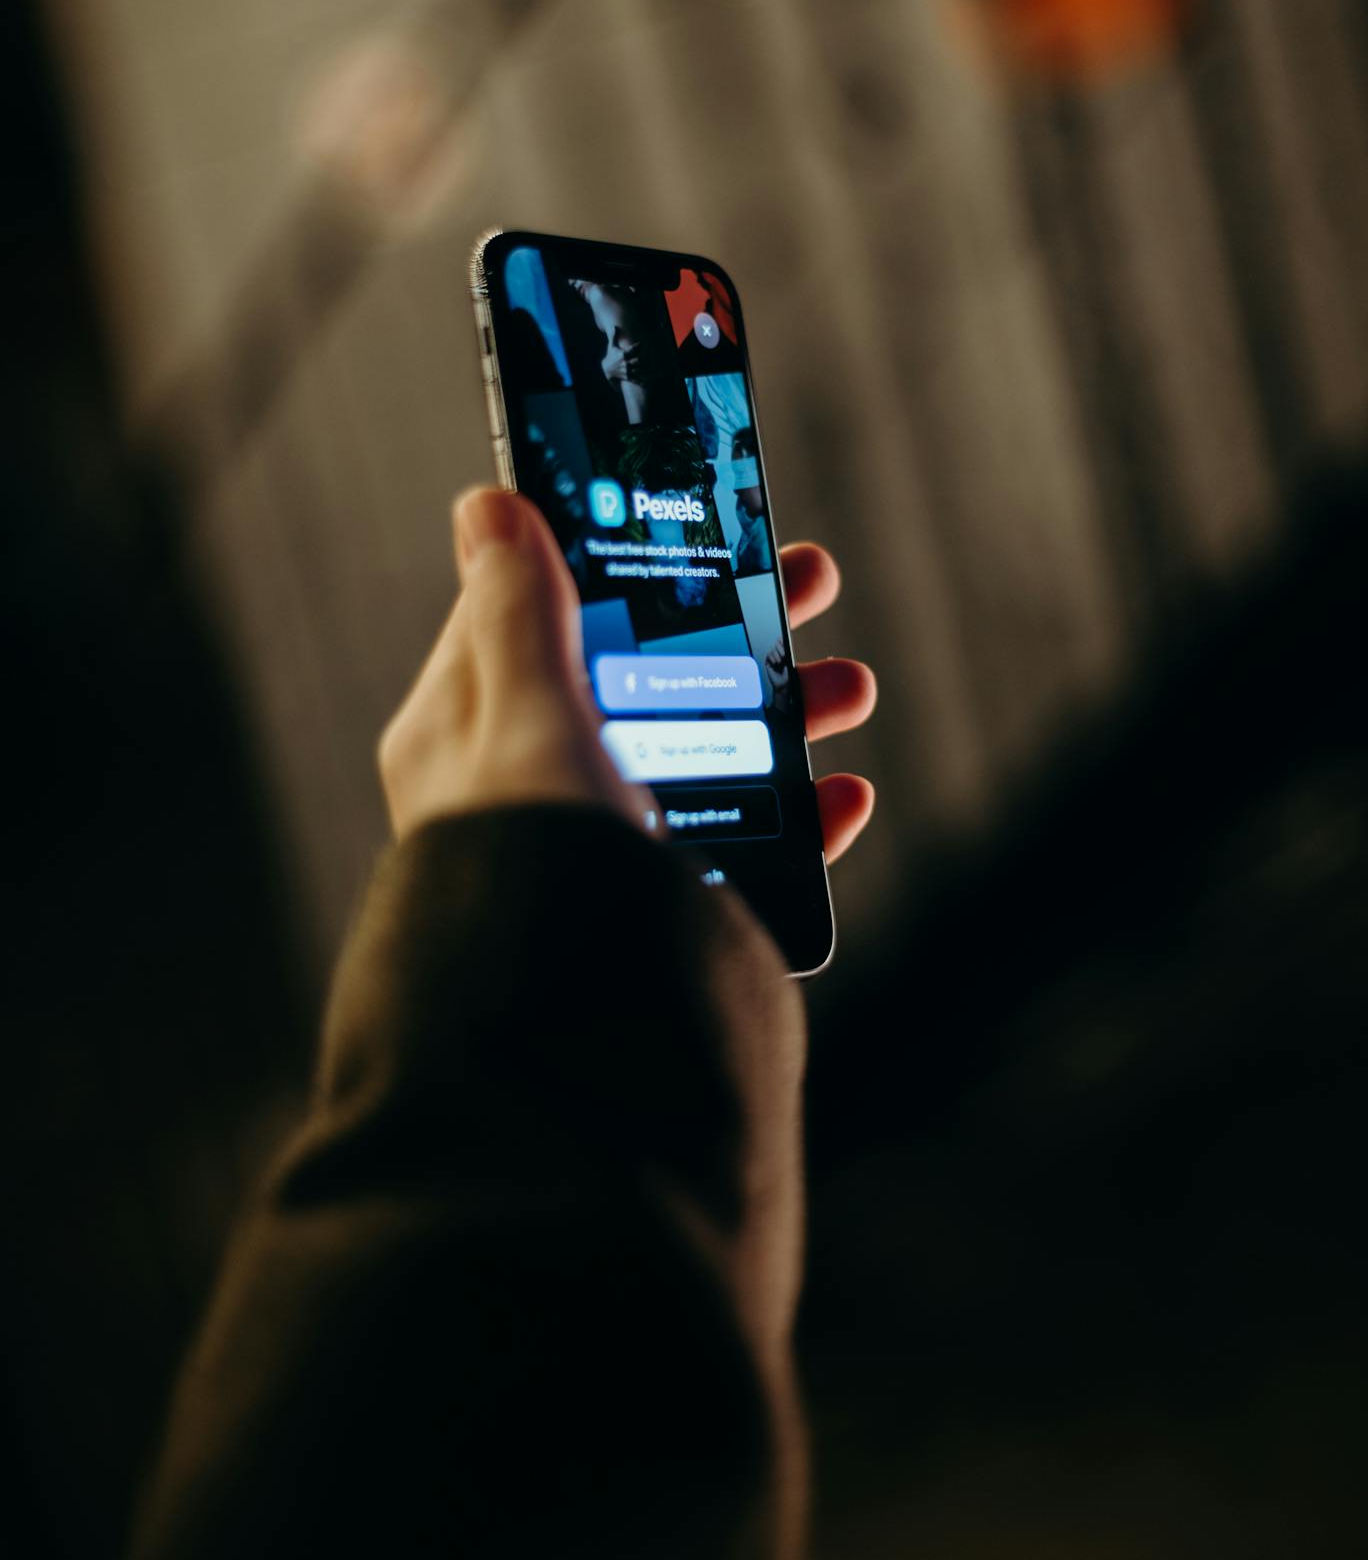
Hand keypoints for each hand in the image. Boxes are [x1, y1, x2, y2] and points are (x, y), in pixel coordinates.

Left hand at [379, 491, 876, 863]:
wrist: (565, 1052)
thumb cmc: (532, 872)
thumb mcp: (528, 719)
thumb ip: (521, 613)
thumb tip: (486, 507)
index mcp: (467, 734)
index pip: (540, 613)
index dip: (620, 556)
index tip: (694, 518)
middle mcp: (529, 787)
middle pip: (639, 674)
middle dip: (731, 628)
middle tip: (808, 582)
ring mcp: (600, 848)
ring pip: (700, 753)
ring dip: (784, 712)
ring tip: (852, 688)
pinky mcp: (659, 910)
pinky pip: (740, 848)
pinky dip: (798, 818)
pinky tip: (845, 800)